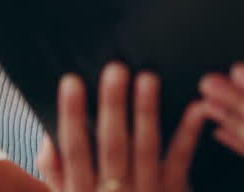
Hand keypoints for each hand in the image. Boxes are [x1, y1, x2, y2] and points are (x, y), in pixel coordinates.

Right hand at [37, 63, 206, 191]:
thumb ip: (56, 173)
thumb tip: (48, 137)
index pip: (74, 150)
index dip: (72, 116)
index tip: (71, 81)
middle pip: (112, 147)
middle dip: (113, 107)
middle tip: (116, 70)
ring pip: (146, 150)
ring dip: (147, 113)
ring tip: (148, 79)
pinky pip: (180, 162)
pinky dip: (188, 135)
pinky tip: (194, 109)